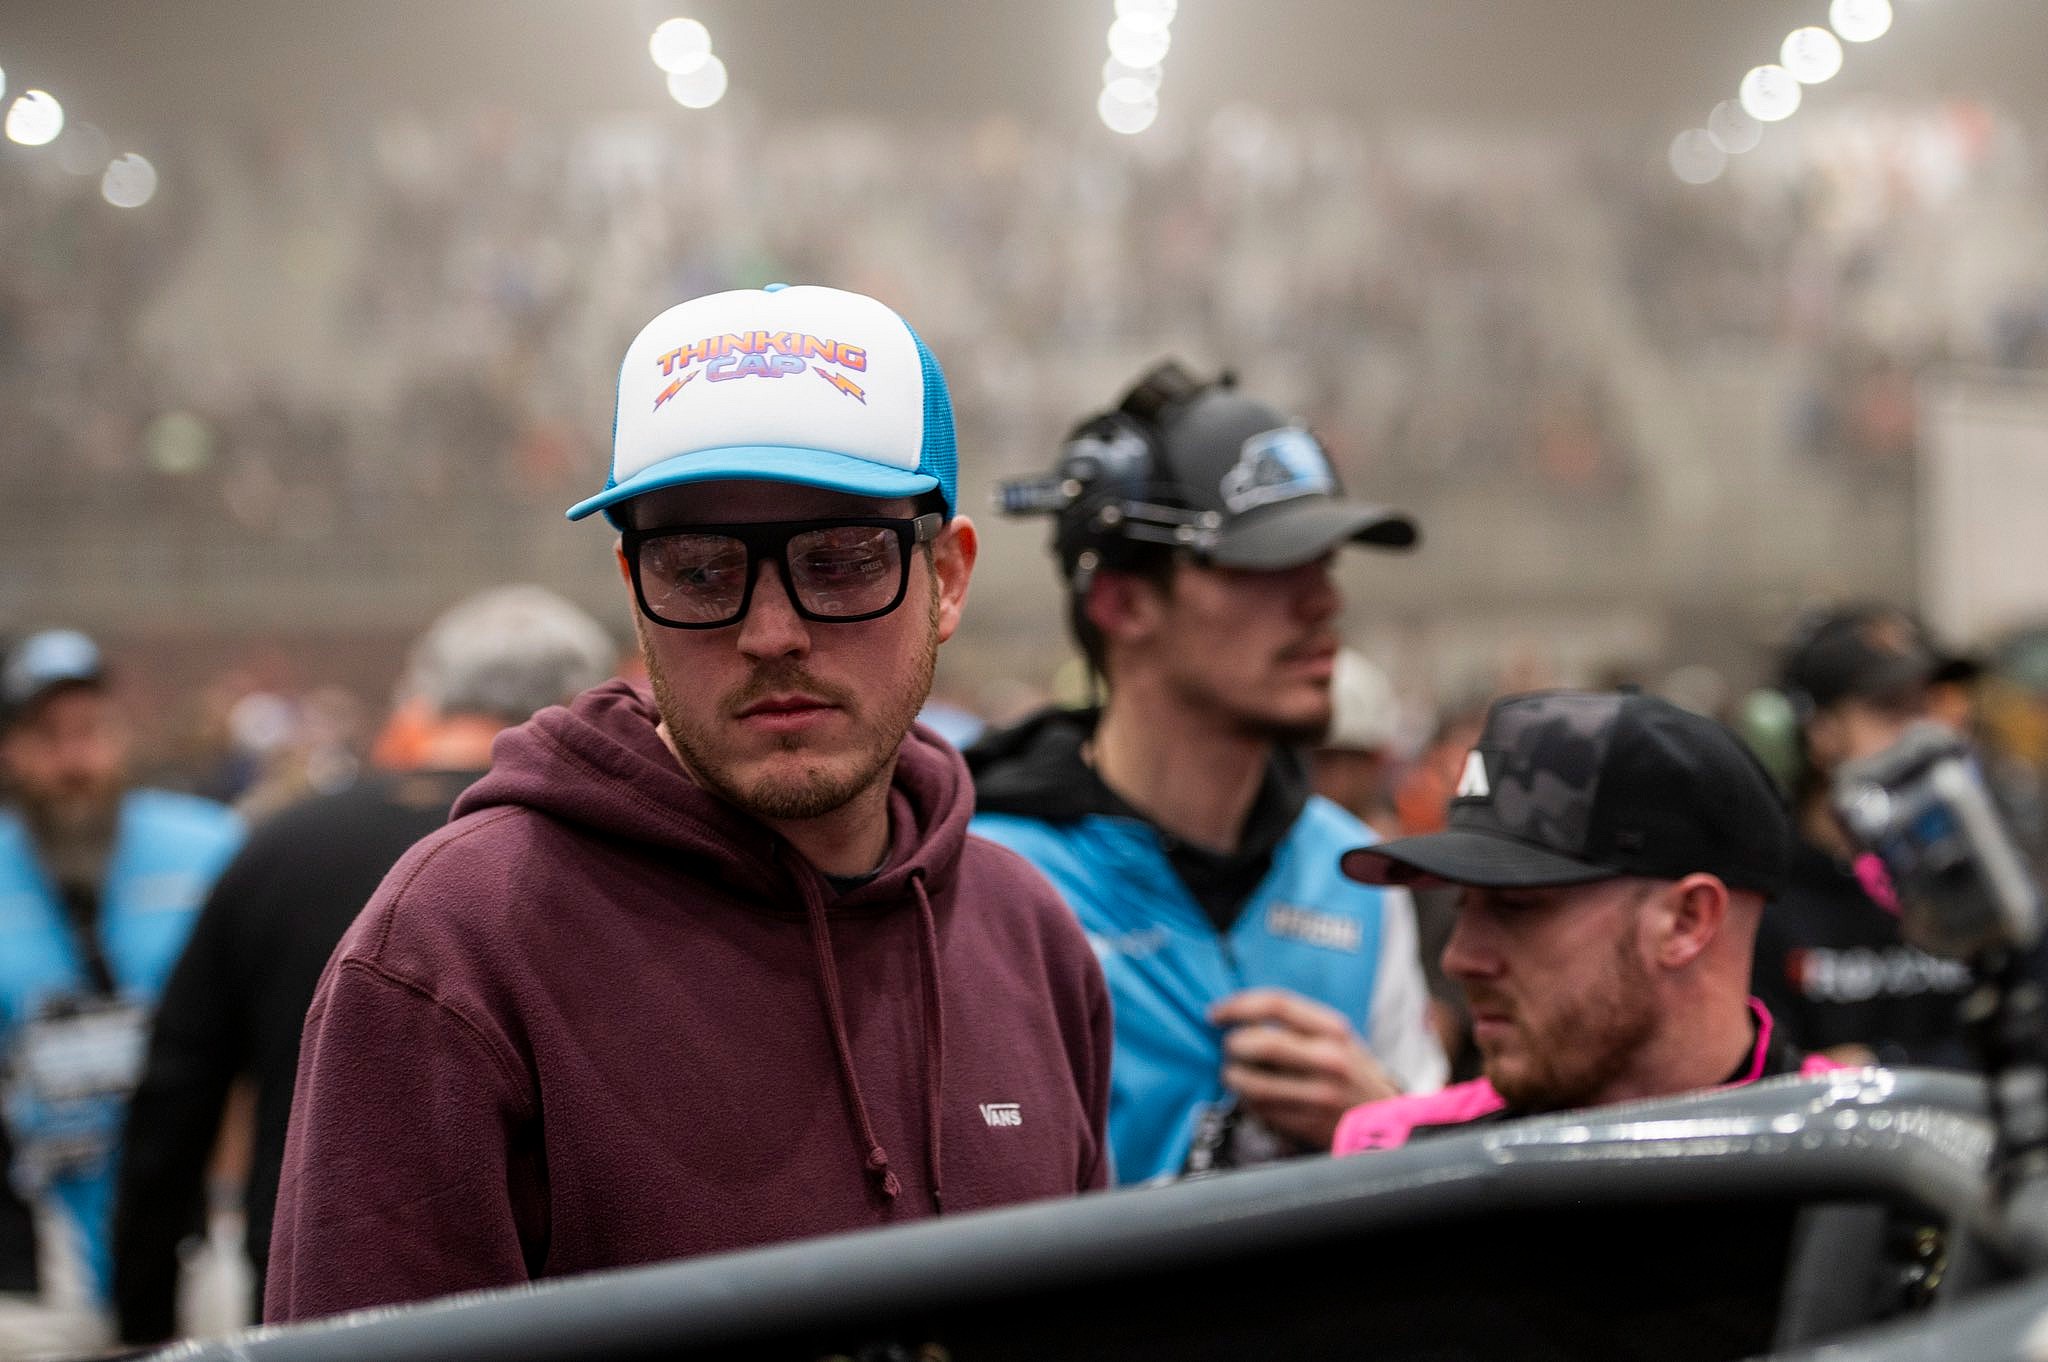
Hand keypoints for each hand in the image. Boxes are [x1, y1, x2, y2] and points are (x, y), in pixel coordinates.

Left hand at [1210, 988, 1401, 1150]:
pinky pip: (1261, 1109)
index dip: (1238, 1005)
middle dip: (1233, 1044)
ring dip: (1232, 1076)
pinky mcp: (1308, 1123)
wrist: (1384, 1119)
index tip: (1217, 1012)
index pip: (1277, 1004)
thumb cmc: (1352, 1073)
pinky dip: (1247, 1101)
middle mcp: (1329, 1059)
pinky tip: (1251, 1096)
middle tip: (1227, 1046)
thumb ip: (1297, 1025)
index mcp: (1334, 1030)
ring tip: (1232, 1073)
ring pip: (1254, 1082)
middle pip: (1261, 1043)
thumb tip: (1242, 1017)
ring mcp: (1319, 1094)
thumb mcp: (1338, 1039)